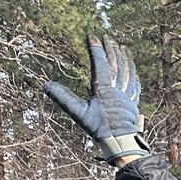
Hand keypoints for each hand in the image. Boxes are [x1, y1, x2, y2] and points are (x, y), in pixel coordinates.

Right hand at [43, 35, 149, 163]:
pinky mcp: (133, 104)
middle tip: (108, 37)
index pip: (101, 64)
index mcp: (104, 90)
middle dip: (112, 50)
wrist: (121, 143)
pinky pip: (135, 86)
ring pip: (128, 73)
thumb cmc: (99, 129)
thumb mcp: (78, 113)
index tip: (92, 37)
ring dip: (126, 59)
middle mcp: (117, 90)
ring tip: (123, 48)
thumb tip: (45, 85)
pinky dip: (134, 76)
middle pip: (116, 65)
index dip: (96, 50)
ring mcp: (127, 97)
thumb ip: (63, 98)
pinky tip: (134, 72)